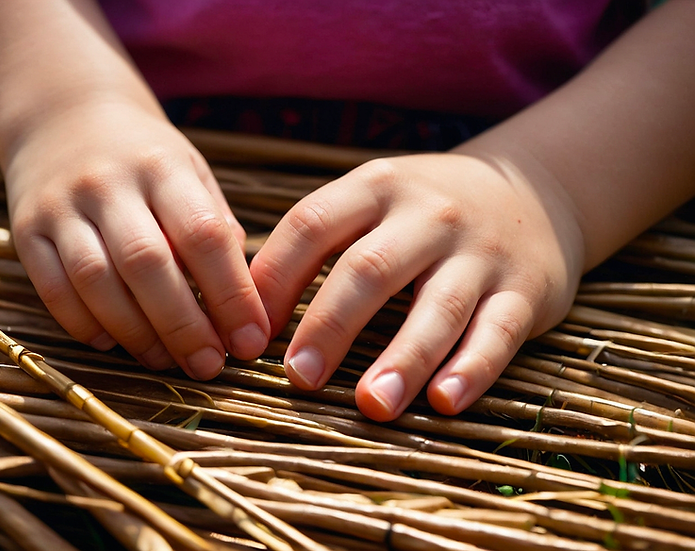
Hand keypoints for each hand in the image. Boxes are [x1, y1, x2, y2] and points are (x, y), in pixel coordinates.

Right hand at [5, 99, 270, 378]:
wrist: (61, 114)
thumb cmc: (142, 156)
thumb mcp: (189, 169)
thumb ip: (214, 226)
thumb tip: (245, 297)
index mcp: (162, 165)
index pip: (203, 234)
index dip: (231, 294)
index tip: (251, 339)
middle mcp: (108, 183)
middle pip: (147, 264)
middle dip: (184, 325)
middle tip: (209, 365)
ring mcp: (61, 206)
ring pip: (96, 282)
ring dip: (135, 333)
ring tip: (165, 360)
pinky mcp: (26, 231)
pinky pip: (53, 289)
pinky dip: (84, 325)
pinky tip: (114, 342)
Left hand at [251, 153, 584, 419]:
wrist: (533, 189)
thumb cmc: (424, 211)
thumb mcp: (372, 199)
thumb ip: (317, 240)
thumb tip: (246, 306)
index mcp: (375, 187)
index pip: (310, 227)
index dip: (274, 281)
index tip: (247, 336)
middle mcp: (427, 215)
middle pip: (368, 270)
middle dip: (329, 326)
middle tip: (298, 377)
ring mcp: (478, 252)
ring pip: (437, 309)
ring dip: (402, 360)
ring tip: (371, 405)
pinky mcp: (525, 291)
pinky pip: (497, 334)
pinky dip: (471, 369)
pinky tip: (444, 402)